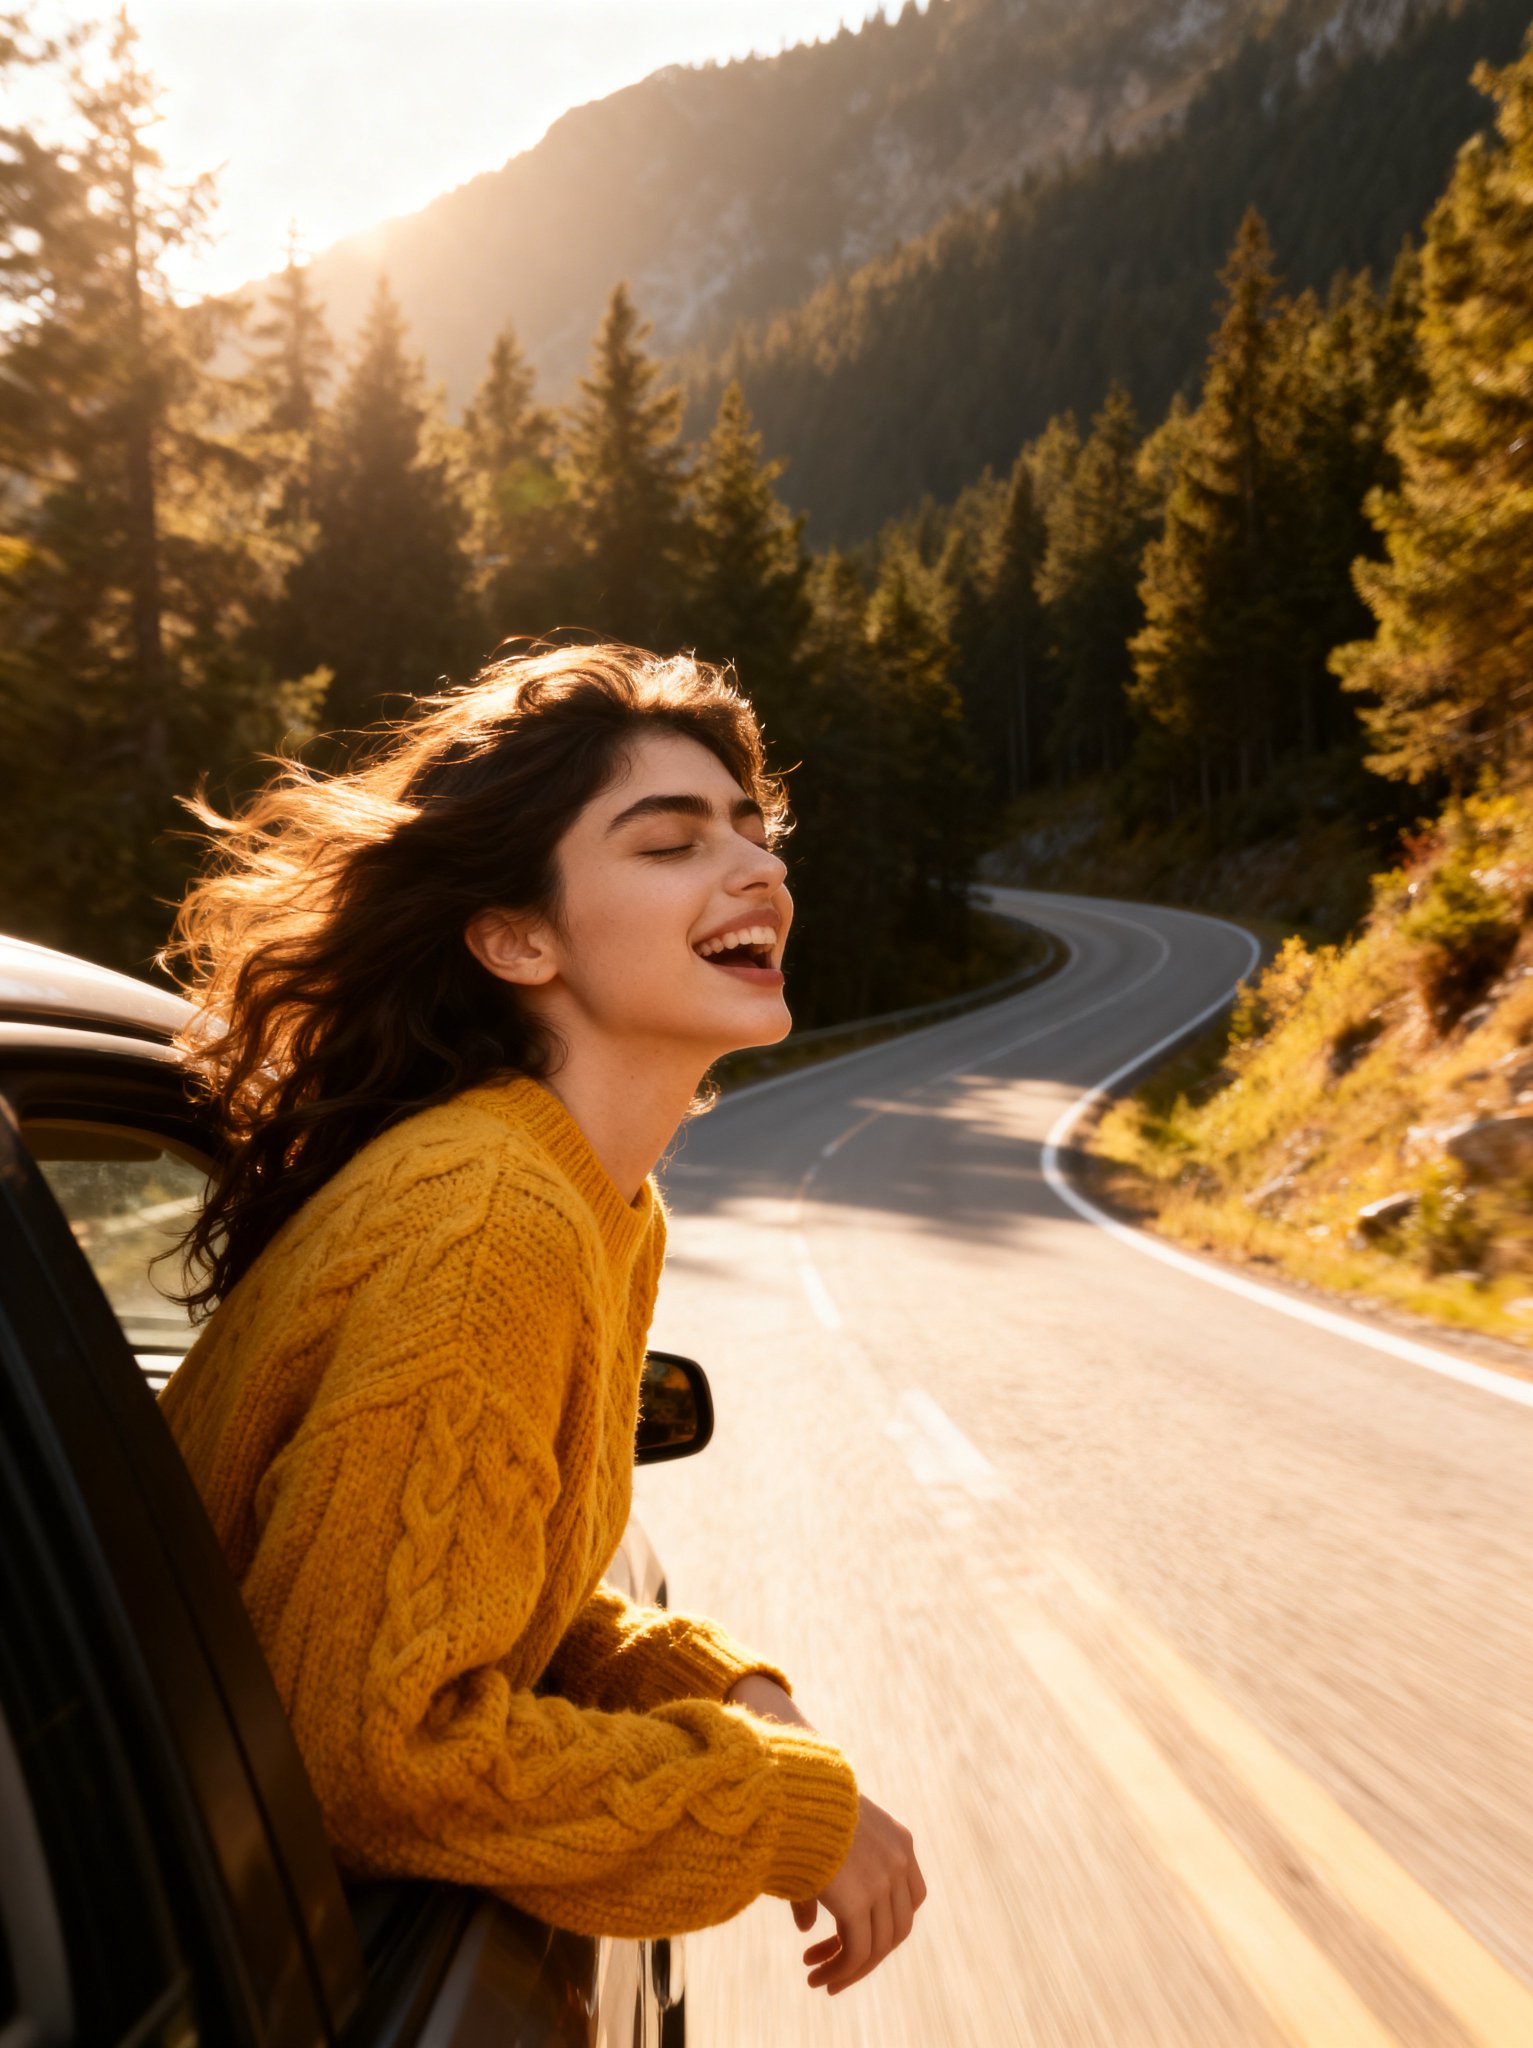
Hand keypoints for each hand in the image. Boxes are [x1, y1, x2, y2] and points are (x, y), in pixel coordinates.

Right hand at [792, 1791, 926, 1995]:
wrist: (790, 1791)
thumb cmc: (799, 1809)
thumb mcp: (822, 1841)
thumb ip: (825, 1884)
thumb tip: (807, 1927)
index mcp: (899, 1840)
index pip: (911, 1899)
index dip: (887, 1925)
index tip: (853, 1937)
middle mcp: (898, 1861)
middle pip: (897, 1928)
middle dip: (867, 1953)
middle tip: (835, 1969)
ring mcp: (883, 1881)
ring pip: (878, 1946)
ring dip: (849, 1970)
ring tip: (820, 1981)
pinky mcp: (859, 1901)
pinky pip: (858, 1952)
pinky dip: (841, 1971)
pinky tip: (819, 1977)